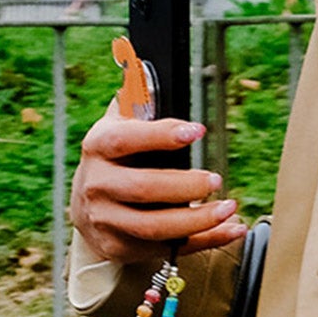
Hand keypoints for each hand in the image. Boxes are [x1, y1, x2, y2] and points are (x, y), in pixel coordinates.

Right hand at [70, 103, 243, 265]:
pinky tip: (230, 229)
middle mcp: (97, 184)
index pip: (127, 140)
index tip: (197, 131)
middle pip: (144, 188)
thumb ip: (136, 101)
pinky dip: (204, 241)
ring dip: (198, 220)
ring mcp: (105, 219)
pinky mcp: (119, 246)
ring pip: (155, 227)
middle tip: (216, 179)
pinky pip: (167, 248)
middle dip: (186, 186)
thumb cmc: (116, 159)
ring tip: (229, 209)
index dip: (161, 135)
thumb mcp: (119, 127)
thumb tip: (145, 68)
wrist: (87, 208)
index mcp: (99, 146)